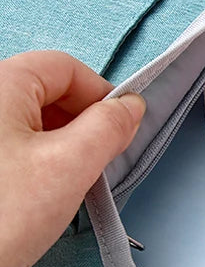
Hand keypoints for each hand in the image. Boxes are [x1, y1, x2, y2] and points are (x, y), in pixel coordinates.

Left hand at [0, 51, 144, 266]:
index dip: (102, 96)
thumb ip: (109, 128)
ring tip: (62, 188)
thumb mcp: (69, 167)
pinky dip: (29, 164)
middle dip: (79, 124)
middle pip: (44, 93)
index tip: (121, 130)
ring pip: (25, 123)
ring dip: (56, 147)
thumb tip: (129, 107)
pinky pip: (6, 148)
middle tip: (96, 164)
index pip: (66, 68)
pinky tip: (32, 199)